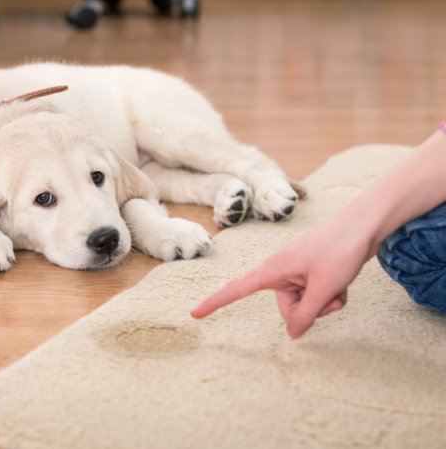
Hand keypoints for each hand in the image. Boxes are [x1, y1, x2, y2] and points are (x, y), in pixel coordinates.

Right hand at [191, 219, 372, 337]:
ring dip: (324, 303)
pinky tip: (343, 283)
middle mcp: (281, 272)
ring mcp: (297, 273)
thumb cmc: (340, 250)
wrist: (364, 226)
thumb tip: (292, 335)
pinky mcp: (311, 274)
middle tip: (328, 293)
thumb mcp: (323, 289)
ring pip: (305, 306)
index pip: (236, 289)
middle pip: (286, 309)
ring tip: (338, 285)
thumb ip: (305, 315)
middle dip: (310, 310)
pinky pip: (316, 297)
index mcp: (273, 269)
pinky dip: (331, 296)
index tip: (194, 313)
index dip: (215, 303)